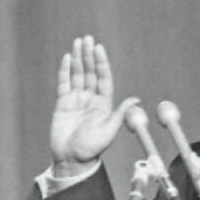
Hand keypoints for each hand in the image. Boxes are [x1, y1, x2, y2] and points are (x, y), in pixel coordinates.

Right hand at [49, 35, 137, 174]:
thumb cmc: (91, 149)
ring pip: (78, 74)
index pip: (103, 78)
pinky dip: (65, 71)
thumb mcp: (109, 131)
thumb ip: (120, 114)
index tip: (98, 48)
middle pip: (90, 72)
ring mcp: (76, 100)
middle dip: (89, 55)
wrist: (71, 160)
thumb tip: (136, 99)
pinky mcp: (63, 104)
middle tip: (87, 38)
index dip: (101, 62)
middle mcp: (91, 99)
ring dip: (78, 58)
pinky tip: (67, 58)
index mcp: (103, 104)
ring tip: (77, 42)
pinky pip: (64, 83)